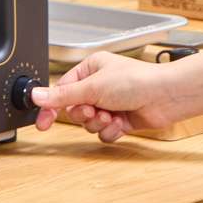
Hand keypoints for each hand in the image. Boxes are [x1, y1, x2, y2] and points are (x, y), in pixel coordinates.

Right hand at [30, 52, 185, 142]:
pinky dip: (111, 131)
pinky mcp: (121, 119)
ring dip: (98, 123)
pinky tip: (121, 123)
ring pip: (89, 124)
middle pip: (75, 110)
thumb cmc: (136, 81)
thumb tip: (37, 95)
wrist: (165, 96)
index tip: (43, 123)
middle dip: (84, 115)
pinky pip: (104, 133)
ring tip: (111, 115)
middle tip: (94, 110)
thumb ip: (63, 95)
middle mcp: (99, 86)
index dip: (51, 108)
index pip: (62, 91)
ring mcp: (110, 104)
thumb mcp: (92, 86)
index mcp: (89, 70)